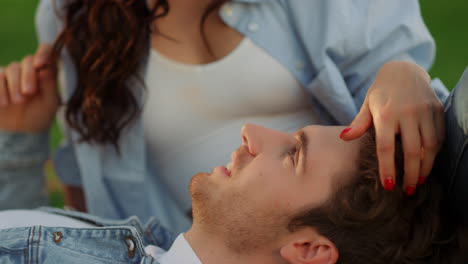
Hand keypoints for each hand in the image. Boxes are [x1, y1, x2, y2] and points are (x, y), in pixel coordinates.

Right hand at [0, 44, 58, 131]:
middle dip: (28, 76)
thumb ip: (50, 85)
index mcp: (46, 72)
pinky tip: (3, 103)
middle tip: (29, 93)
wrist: (20, 132)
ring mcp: (11, 74)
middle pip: (27, 61)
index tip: (40, 64)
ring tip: (17, 102)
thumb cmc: (40, 116)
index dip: (43, 52)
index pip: (47, 51)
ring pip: (11, 69)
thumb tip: (46, 67)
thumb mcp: (50, 103)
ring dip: (14, 85)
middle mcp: (29, 69)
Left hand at [341, 61, 444, 194]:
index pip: (386, 147)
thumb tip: (344, 138)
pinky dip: (435, 154)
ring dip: (425, 167)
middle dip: (410, 174)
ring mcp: (424, 111)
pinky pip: (440, 136)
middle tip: (407, 191)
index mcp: (385, 113)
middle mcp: (406, 112)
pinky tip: (428, 164)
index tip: (389, 186)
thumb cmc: (381, 92)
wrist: (404, 70)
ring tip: (418, 181)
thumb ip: (358, 124)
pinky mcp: (438, 109)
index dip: (387, 168)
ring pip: (430, 146)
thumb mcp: (367, 105)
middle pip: (411, 151)